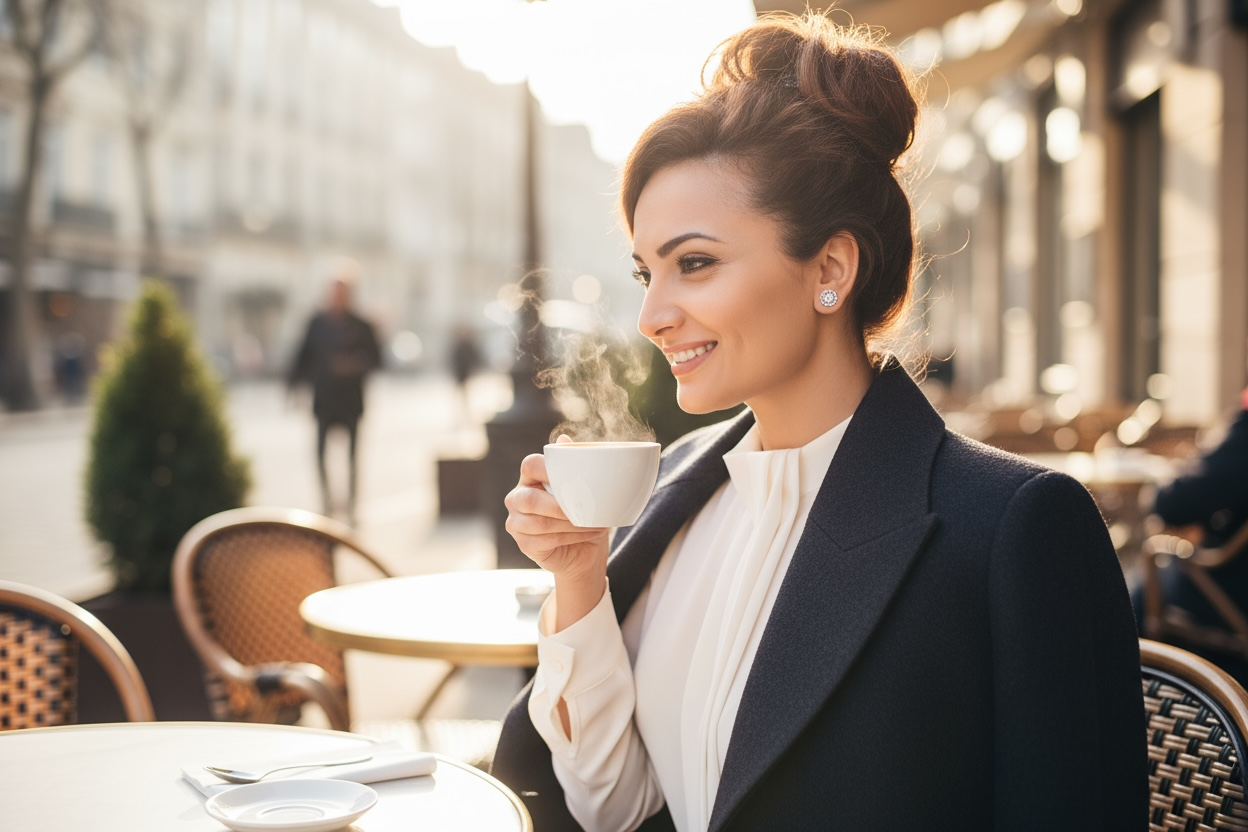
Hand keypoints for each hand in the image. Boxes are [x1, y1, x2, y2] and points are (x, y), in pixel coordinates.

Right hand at [504, 435, 608, 629]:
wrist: (583, 549)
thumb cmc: (581, 513)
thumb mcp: (582, 488)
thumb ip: (572, 465)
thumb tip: (563, 439)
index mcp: (529, 478)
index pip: (530, 465)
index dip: (548, 469)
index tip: (574, 479)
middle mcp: (517, 498)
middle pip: (530, 499)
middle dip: (562, 506)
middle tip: (587, 509)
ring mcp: (516, 522)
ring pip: (540, 522)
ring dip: (571, 524)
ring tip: (595, 523)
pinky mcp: (522, 543)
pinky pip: (545, 540)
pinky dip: (571, 537)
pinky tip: (588, 534)